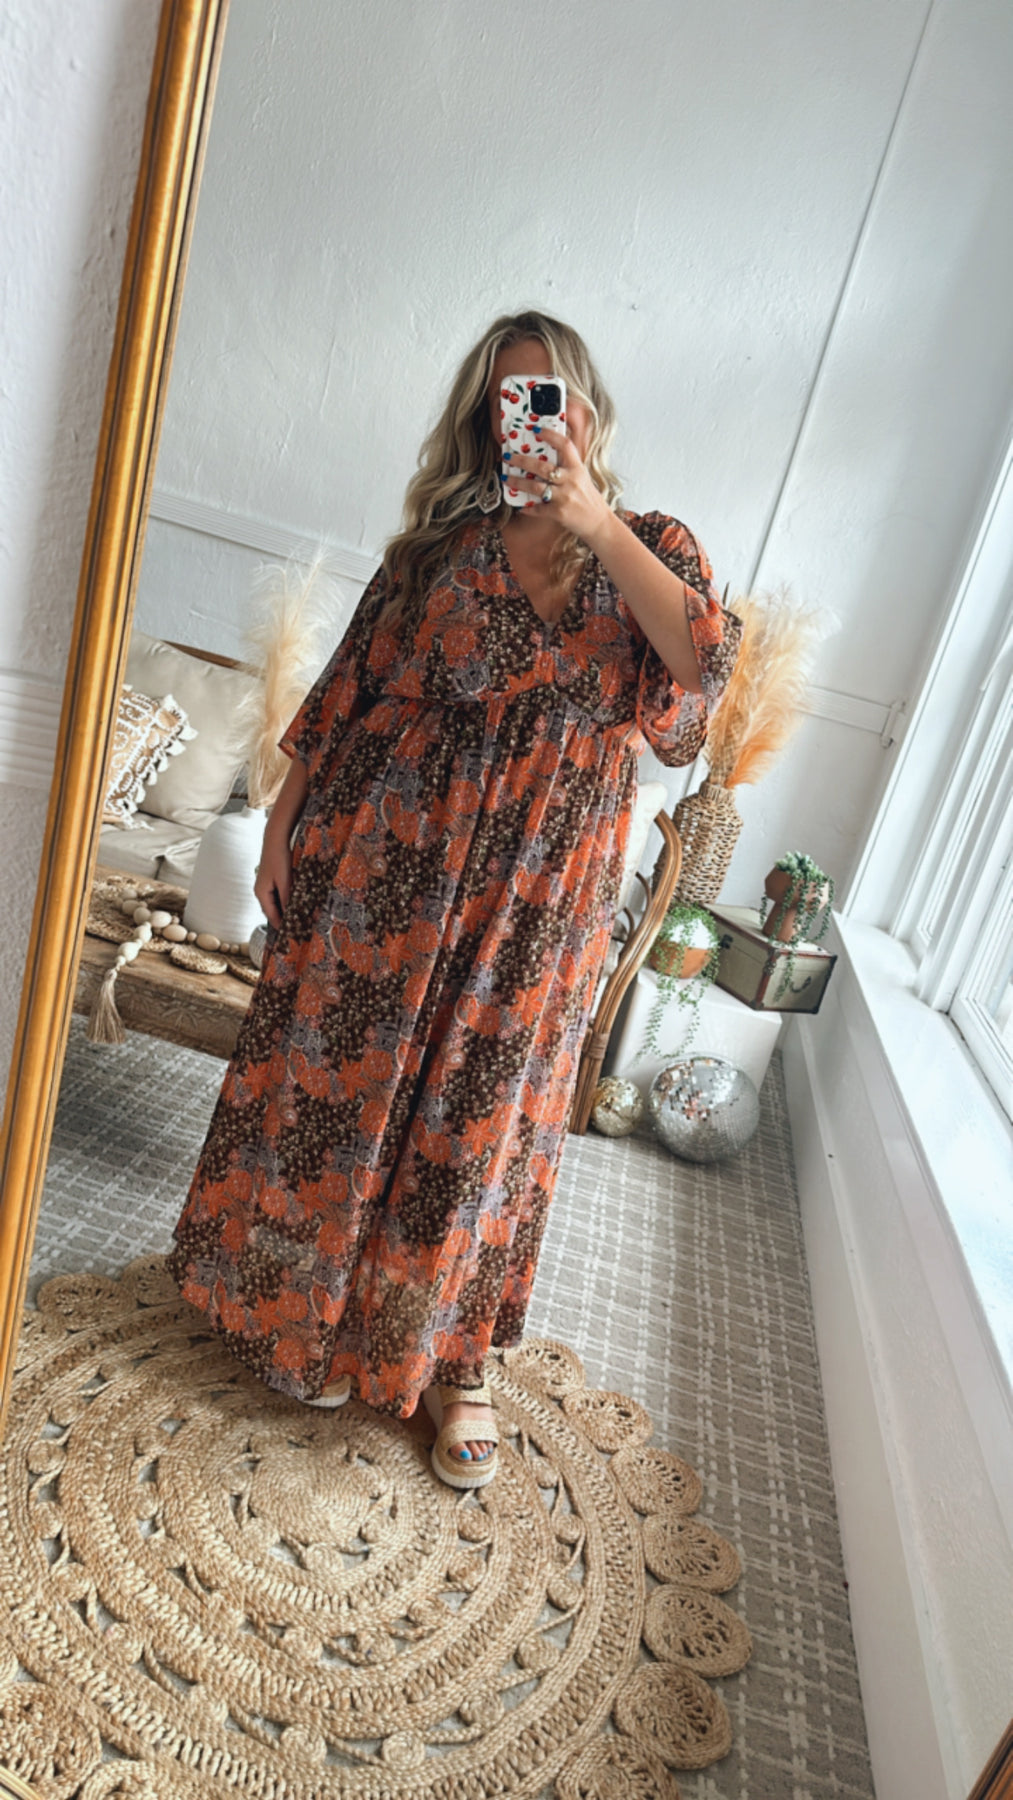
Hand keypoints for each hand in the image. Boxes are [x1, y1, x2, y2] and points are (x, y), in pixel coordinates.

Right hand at [254, 828, 291, 929]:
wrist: (275, 839)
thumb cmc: (279, 859)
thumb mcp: (285, 881)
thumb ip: (287, 899)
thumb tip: (290, 916)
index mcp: (261, 893)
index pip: (271, 916)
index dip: (281, 926)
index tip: (292, 935)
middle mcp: (260, 891)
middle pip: (272, 911)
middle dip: (284, 919)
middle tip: (298, 929)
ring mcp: (265, 886)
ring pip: (276, 904)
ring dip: (285, 910)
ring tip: (298, 918)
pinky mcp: (271, 880)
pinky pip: (278, 896)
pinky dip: (286, 901)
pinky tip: (296, 903)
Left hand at [504, 424, 611, 546]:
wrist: (598, 522)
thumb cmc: (588, 498)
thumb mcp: (581, 477)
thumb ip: (567, 467)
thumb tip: (545, 458)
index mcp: (577, 468)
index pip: (564, 445)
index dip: (550, 435)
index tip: (535, 430)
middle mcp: (571, 480)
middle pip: (542, 466)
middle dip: (521, 460)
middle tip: (509, 457)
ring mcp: (564, 497)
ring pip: (535, 487)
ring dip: (518, 482)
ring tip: (507, 478)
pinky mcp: (559, 512)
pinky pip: (537, 509)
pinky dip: (527, 508)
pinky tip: (520, 506)